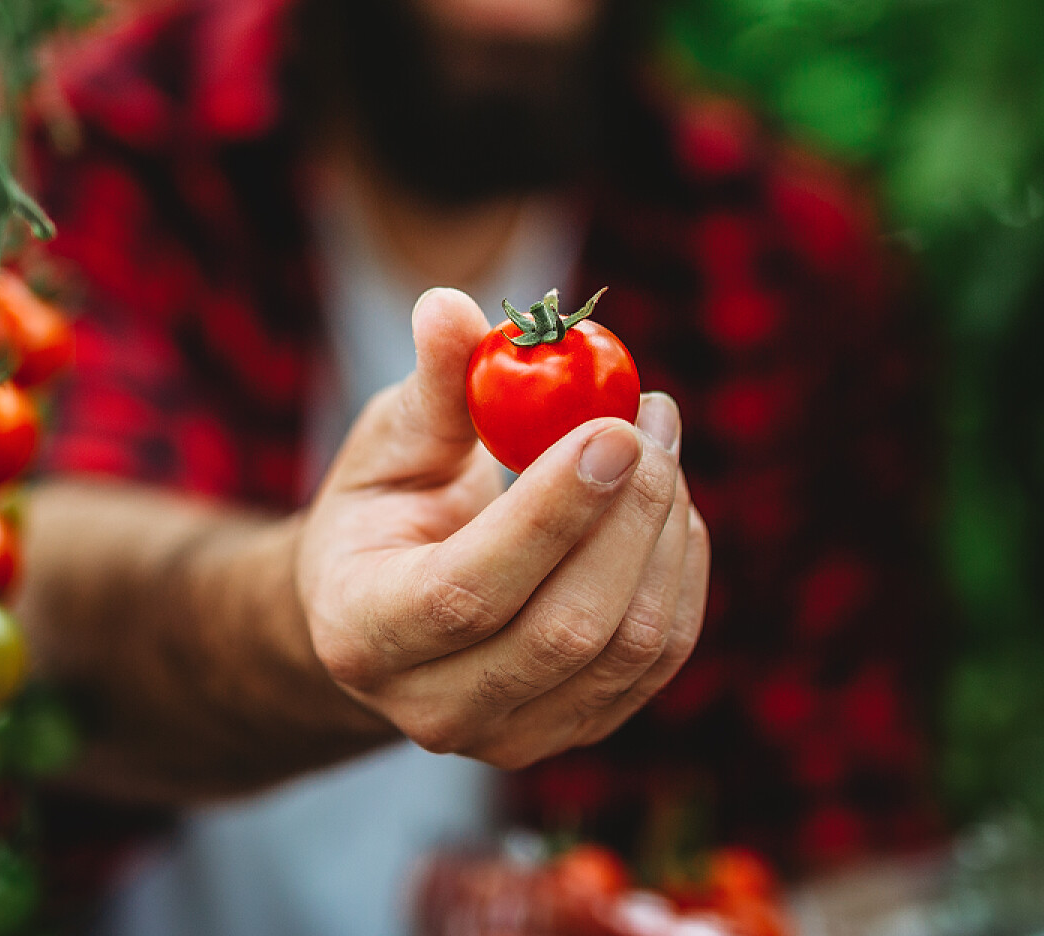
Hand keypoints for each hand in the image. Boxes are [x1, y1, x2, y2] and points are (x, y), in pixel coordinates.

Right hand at [294, 287, 708, 768]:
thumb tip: (450, 306)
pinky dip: (679, 567)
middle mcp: (434, 709)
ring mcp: (513, 737)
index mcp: (364, 632)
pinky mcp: (580, 729)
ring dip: (666, 530)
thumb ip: (431, 387)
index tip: (613, 426)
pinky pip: (662, 655)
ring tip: (659, 440)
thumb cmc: (383, 510)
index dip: (552, 512)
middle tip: (651, 416)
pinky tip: (666, 502)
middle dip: (629, 513)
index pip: (469, 591)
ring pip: (630, 645)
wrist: (386, 616)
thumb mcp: (388, 444)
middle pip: (567, 630)